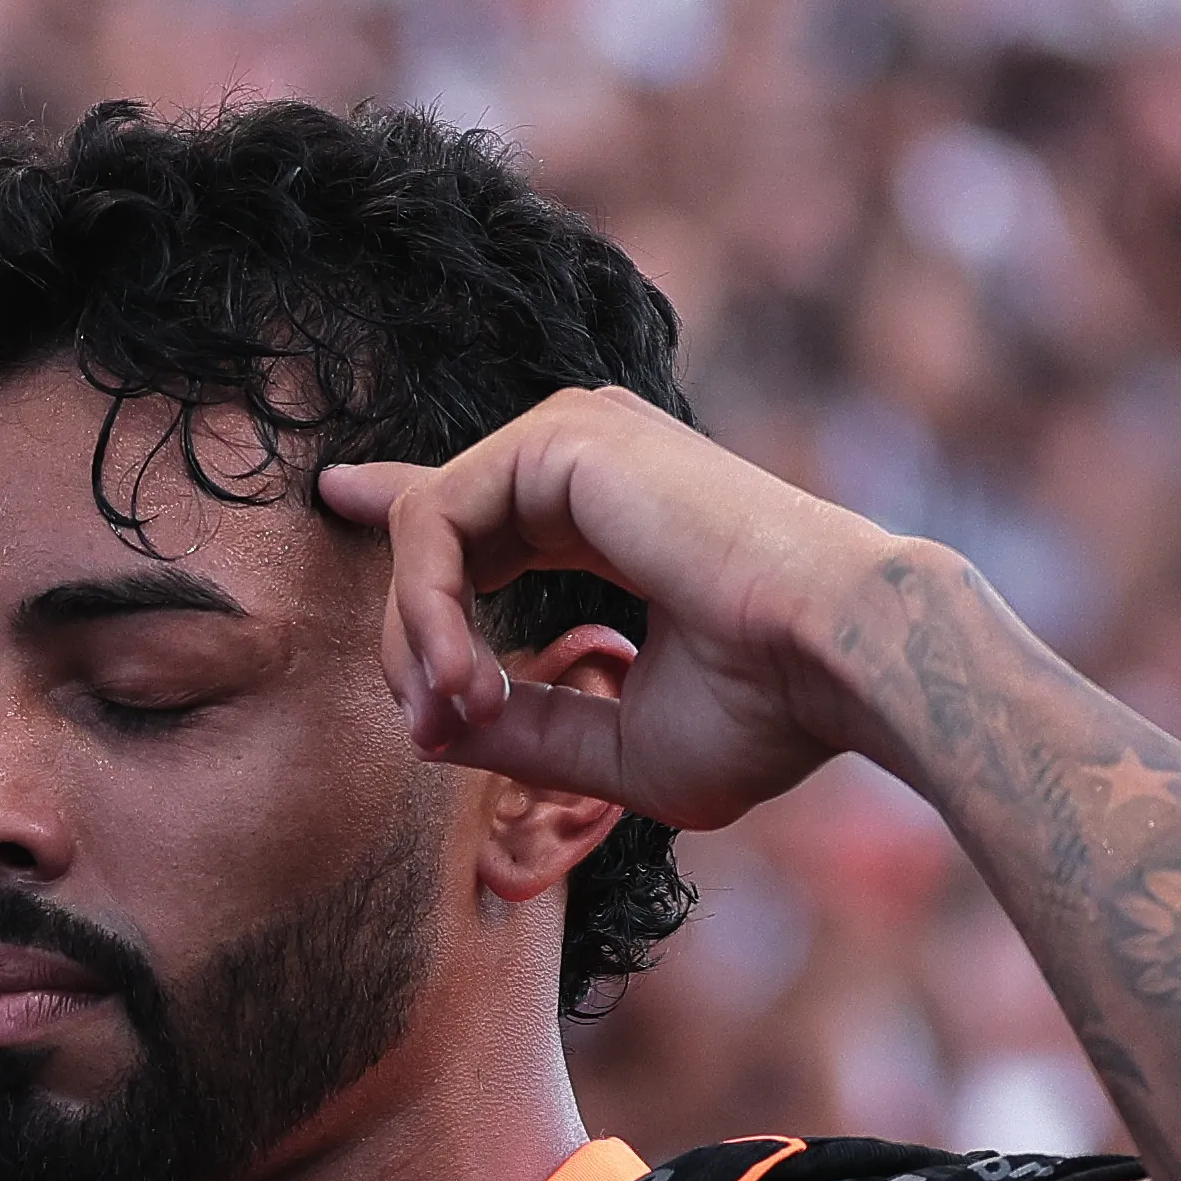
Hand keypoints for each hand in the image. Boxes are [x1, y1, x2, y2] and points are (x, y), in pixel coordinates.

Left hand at [315, 390, 916, 833]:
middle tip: (440, 734)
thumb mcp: (619, 745)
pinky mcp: (556, 437)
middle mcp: (586, 458)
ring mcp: (571, 434)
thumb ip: (525, 729)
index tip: (335, 491)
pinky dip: (423, 612)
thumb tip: (431, 729)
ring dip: (414, 642)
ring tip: (457, 715)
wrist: (844, 665)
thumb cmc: (769, 712)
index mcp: (609, 512)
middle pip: (434, 537)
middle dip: (410, 649)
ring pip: (420, 533)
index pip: (481, 498)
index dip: (401, 501)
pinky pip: (429, 524)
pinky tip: (459, 677)